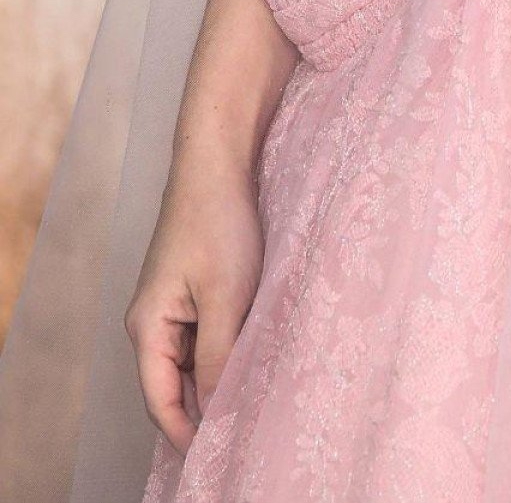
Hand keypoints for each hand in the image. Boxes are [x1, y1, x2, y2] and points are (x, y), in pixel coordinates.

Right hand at [124, 147, 264, 454]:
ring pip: (193, 359)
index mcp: (148, 328)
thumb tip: (216, 411)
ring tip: (256, 395)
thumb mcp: (225, 298)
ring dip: (220, 376)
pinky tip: (254, 353)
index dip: (188, 432)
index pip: (160, 401)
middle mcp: (152, 321)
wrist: (217, 162)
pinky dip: (225, 348)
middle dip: (206, 407)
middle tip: (245, 428)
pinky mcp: (192, 288)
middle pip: (175, 384)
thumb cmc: (218, 224)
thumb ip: (219, 358)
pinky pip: (204, 334)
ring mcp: (171, 304)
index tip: (218, 454)